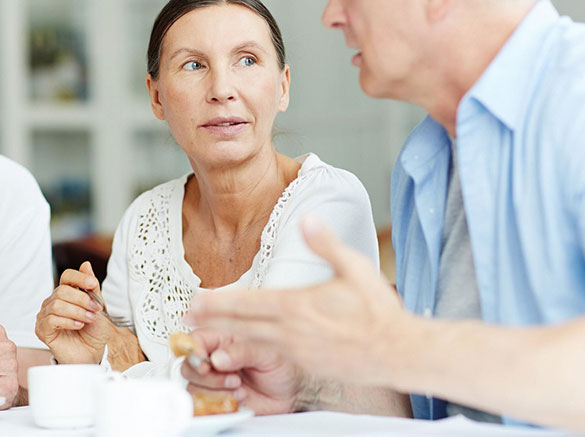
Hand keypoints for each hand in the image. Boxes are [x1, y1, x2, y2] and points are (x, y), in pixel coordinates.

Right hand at [35, 261, 111, 364]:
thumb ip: (92, 288)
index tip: (92, 284)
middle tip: (95, 310)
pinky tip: (78, 326)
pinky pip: (50, 319)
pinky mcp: (42, 330)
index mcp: (67, 293)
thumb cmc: (94, 331)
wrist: (92, 354)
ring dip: (77, 311)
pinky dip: (67, 321)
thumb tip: (86, 264)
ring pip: (57, 304)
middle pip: (62, 290)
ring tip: (89, 319)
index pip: (67, 276)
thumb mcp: (98, 307)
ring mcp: (46, 315)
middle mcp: (54, 301)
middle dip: (82, 299)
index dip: (79, 277)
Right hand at [180, 328, 302, 414]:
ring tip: (239, 388)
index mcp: (223, 337)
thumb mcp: (267, 352)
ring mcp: (214, 380)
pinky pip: (204, 405)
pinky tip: (237, 400)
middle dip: (208, 376)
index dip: (194, 350)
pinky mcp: (217, 399)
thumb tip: (217, 357)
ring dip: (217, 392)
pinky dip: (219, 406)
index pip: (196, 339)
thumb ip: (242, 351)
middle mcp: (214, 357)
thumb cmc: (282, 364)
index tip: (204, 361)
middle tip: (232, 378)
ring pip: (194, 387)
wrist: (292, 391)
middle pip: (189, 365)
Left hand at [186, 215, 406, 387]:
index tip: (196, 301)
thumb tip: (307, 219)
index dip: (217, 303)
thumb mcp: (354, 267)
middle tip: (186, 318)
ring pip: (251, 343)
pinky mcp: (305, 365)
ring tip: (204, 333)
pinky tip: (242, 348)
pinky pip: (270, 357)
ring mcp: (296, 351)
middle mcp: (291, 331)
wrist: (397, 352)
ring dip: (225, 336)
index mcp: (297, 306)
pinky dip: (250, 352)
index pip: (247, 303)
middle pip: (240, 325)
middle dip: (211, 321)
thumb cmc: (378, 311)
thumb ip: (325, 244)